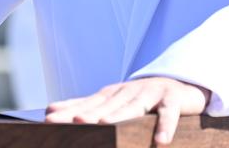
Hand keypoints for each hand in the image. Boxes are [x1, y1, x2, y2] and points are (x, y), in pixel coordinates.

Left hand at [44, 76, 209, 144]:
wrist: (180, 86)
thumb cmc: (140, 98)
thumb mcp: (111, 102)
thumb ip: (82, 106)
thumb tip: (49, 110)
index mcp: (111, 94)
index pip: (87, 104)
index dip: (69, 112)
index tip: (49, 120)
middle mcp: (128, 91)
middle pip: (107, 105)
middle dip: (90, 113)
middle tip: (75, 123)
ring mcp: (151, 93)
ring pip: (134, 106)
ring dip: (120, 115)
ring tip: (105, 124)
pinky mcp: (172, 99)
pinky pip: (169, 113)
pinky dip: (165, 126)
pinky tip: (160, 142)